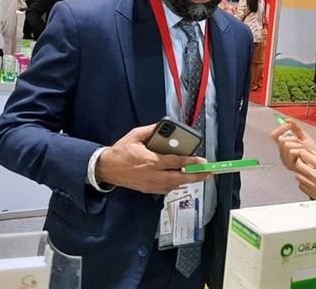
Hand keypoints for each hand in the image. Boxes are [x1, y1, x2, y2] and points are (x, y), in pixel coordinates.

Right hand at [95, 124, 211, 194]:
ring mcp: (151, 184)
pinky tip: (179, 179)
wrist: (107, 168)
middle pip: (179, 178)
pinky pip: (166, 189)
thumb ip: (150, 131)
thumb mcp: (134, 136)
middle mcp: (153, 175)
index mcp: (151, 161)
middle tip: (208, 173)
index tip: (202, 160)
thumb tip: (162, 126)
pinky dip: (175, 185)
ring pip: (174, 186)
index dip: (191, 162)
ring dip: (186, 181)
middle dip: (196, 176)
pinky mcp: (148, 189)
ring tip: (198, 176)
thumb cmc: (120, 151)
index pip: (176, 162)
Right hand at [270, 118, 315, 170]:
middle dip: (294, 138)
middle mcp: (283, 153)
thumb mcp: (304, 137)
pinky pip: (291, 152)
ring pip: (286, 144)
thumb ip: (296, 127)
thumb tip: (287, 120)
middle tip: (301, 143)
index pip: (274, 135)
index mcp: (284, 146)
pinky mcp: (290, 165)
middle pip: (281, 139)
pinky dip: (299, 150)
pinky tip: (304, 154)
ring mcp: (286, 160)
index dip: (280, 128)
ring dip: (298, 145)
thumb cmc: (313, 153)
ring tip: (304, 150)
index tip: (288, 126)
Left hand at [293, 149, 315, 198]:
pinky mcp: (312, 193)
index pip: (305, 155)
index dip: (302, 153)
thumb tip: (311, 152)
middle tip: (303, 162)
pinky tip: (309, 181)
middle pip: (298, 165)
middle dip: (300, 162)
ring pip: (298, 175)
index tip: (303, 154)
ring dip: (301, 172)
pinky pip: (301, 185)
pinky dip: (303, 182)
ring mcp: (313, 185)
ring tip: (307, 172)